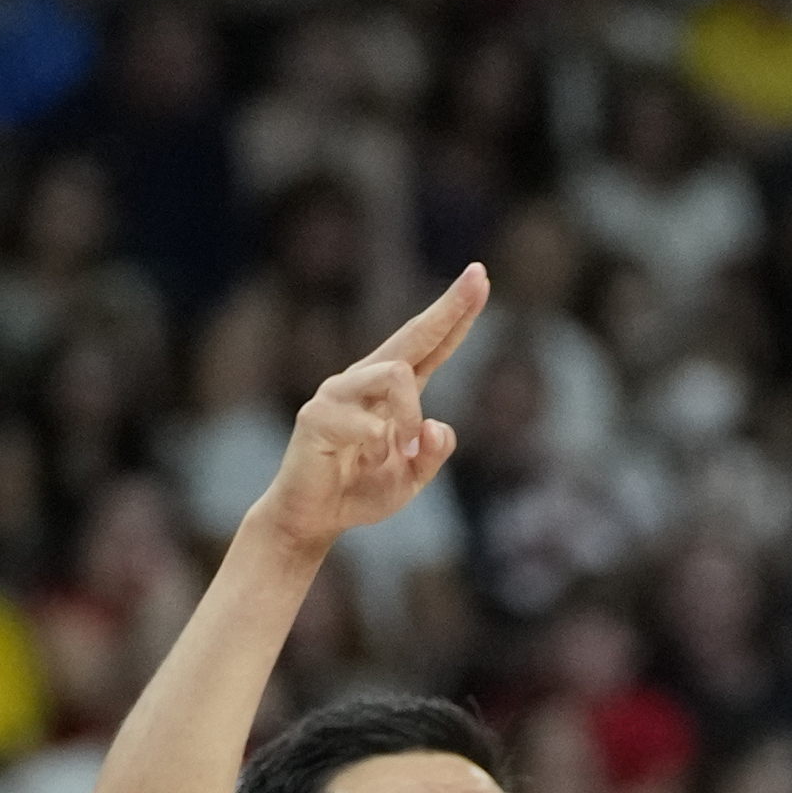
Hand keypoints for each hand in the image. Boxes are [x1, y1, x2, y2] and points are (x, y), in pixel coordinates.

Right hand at [251, 264, 489, 552]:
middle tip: (479, 274)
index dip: (455, 313)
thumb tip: (436, 425)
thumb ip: (432, 454)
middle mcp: (365, 379)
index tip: (479, 277)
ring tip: (400, 453)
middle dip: (449, 306)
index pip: (431, 344)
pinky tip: (366, 464)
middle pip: (414, 333)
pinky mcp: (316, 414)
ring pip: (397, 373)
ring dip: (409, 417)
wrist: (312, 518)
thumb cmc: (360, 490)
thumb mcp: (411, 478)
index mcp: (393, 390)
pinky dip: (381, 450)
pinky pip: (370, 422)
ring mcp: (338, 392)